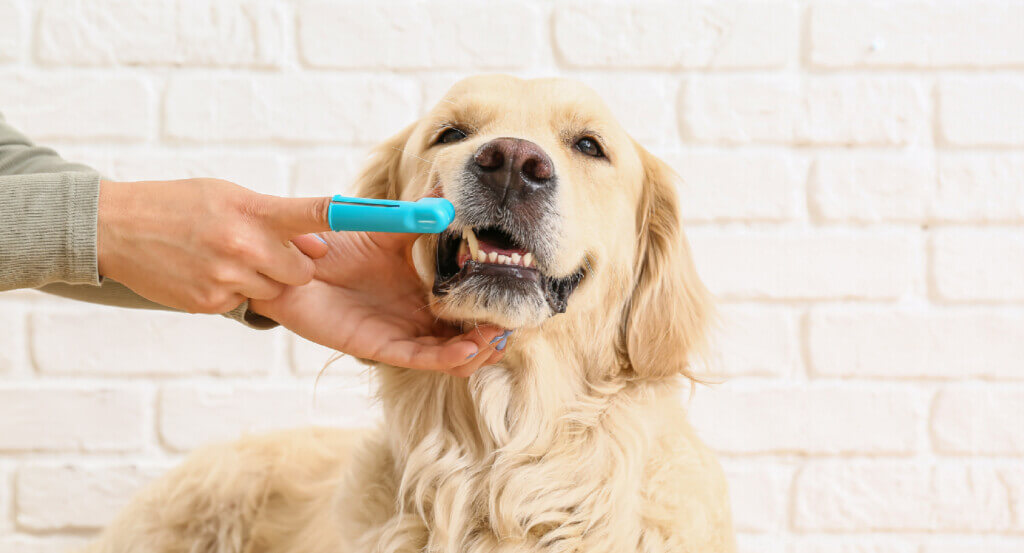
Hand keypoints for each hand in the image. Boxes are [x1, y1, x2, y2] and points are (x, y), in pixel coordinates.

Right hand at [97, 178, 329, 312]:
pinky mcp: (209, 303)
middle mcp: (244, 247)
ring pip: (275, 291)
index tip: (391, 217)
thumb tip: (319, 244)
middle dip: (292, 265)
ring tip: (226, 257)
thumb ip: (278, 219)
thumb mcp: (230, 195)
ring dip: (262, 279)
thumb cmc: (180, 205)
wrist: (114, 229)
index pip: (314, 214)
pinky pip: (243, 302)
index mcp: (253, 212)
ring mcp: (226, 278)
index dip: (351, 218)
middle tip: (262, 250)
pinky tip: (206, 271)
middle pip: (302, 271)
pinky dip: (233, 291)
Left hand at [250, 231, 508, 375]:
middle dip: (492, 334)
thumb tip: (449, 190)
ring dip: (475, 350)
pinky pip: (417, 358)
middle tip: (514, 325)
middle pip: (463, 335)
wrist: (287, 261)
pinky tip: (467, 349)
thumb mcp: (384, 225)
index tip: (518, 297)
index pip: (465, 304)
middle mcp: (413, 314)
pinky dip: (445, 358)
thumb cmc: (332, 243)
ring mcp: (398, 332)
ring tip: (495, 338)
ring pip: (447, 354)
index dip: (491, 305)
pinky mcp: (376, 346)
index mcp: (419, 288)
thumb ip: (418, 214)